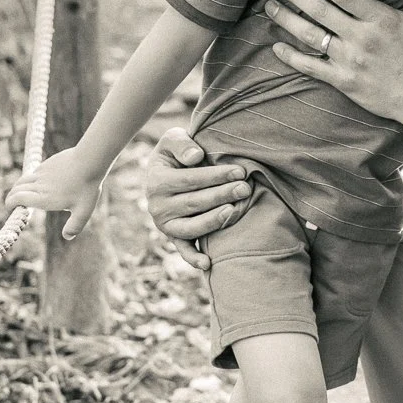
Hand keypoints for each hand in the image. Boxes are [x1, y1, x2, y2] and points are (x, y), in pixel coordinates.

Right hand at [6, 146, 104, 238]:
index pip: (17, 199)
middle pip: (16, 189)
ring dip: (18, 187)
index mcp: (44, 198)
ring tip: (21, 193)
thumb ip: (74, 226)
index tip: (10, 209)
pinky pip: (33, 173)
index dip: (10, 204)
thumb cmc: (86, 187)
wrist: (89, 161)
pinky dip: (30, 179)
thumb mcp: (83, 211)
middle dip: (11, 197)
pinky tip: (37, 183)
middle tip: (12, 204)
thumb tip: (67, 237)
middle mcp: (39, 185)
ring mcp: (42, 173)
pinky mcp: (47, 164)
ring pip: (23, 180)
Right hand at [142, 128, 251, 269]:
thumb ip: (181, 143)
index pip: (191, 180)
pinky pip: (183, 250)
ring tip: (234, 211)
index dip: (216, 175)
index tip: (240, 171)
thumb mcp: (172, 139)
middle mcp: (157, 207)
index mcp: (156, 182)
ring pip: (192, 227)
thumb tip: (196, 157)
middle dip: (222, 195)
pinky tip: (208, 264)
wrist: (166, 172)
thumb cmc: (176, 153)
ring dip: (214, 221)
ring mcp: (165, 225)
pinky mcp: (174, 237)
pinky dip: (193, 258)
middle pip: (195, 202)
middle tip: (245, 188)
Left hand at [265, 0, 402, 125]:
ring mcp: (350, 60)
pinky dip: (291, 57)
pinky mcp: (343, 81)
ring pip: (311, 35)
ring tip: (270, 6)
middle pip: (320, 10)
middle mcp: (361, 37)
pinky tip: (276, 47)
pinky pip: (310, 67)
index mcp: (381, 19)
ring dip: (287, 19)